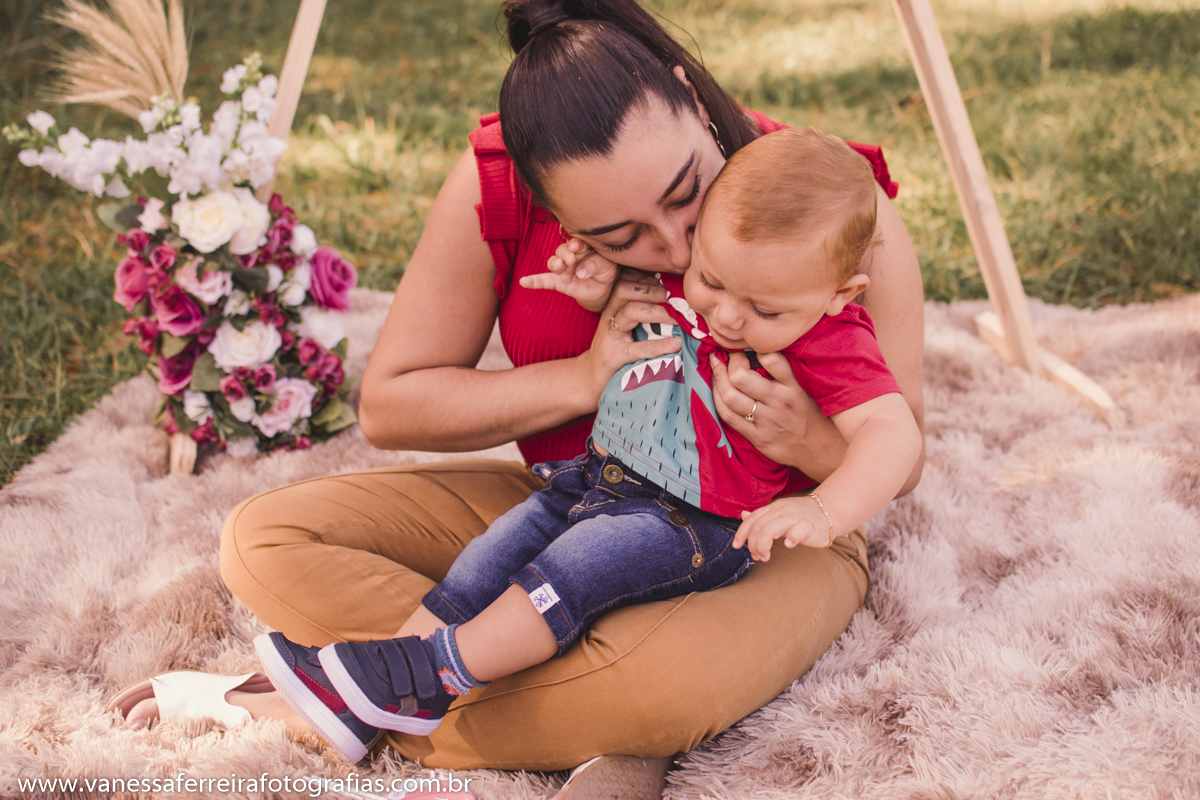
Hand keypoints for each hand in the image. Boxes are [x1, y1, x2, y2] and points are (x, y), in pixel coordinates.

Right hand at [519, 239, 619, 311]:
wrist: (605, 288)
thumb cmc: (605, 270)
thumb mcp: (606, 266)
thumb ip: (594, 264)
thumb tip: (580, 272)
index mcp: (582, 246)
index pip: (576, 242)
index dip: (575, 244)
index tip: (578, 246)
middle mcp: (570, 255)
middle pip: (562, 250)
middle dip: (564, 253)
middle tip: (571, 258)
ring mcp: (563, 268)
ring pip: (554, 262)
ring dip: (555, 263)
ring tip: (560, 265)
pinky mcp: (559, 281)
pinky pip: (544, 280)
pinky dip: (534, 281)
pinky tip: (524, 282)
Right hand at [572, 271, 677, 401]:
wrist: (589, 379)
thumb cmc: (614, 352)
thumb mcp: (623, 328)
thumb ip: (640, 315)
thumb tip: (673, 303)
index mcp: (612, 308)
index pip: (624, 282)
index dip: (645, 279)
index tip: (666, 283)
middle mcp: (608, 318)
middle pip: (624, 290)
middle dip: (650, 290)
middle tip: (672, 297)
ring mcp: (609, 338)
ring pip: (629, 312)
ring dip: (656, 311)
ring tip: (676, 317)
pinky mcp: (614, 358)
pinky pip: (637, 348)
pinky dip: (659, 345)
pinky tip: (676, 344)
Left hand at [710, 350, 834, 467]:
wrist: (821, 450)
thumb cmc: (811, 414)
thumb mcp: (805, 389)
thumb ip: (785, 373)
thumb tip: (759, 350)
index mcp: (793, 387)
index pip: (771, 359)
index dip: (753, 348)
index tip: (747, 345)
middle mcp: (779, 402)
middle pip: (741, 378)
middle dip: (730, 363)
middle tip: (729, 357)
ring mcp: (767, 421)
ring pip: (731, 397)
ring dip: (719, 380)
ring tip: (718, 369)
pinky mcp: (758, 437)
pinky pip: (729, 417)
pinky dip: (718, 400)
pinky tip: (717, 390)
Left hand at [733, 496, 830, 561]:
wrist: (829, 512)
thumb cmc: (802, 516)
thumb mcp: (779, 514)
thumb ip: (762, 517)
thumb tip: (744, 515)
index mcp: (773, 508)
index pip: (751, 520)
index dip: (741, 534)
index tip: (736, 547)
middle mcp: (782, 510)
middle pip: (758, 528)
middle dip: (753, 545)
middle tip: (758, 556)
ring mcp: (795, 516)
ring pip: (770, 529)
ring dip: (763, 546)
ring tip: (766, 557)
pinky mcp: (809, 525)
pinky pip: (797, 530)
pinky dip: (790, 539)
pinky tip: (788, 546)